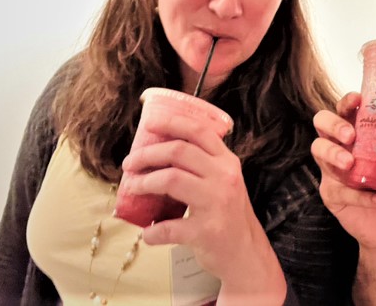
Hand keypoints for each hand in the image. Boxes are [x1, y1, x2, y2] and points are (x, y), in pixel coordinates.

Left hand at [120, 109, 284, 298]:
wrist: (246, 253)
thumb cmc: (228, 214)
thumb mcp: (224, 181)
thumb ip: (203, 165)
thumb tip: (158, 151)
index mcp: (227, 162)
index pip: (199, 132)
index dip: (172, 123)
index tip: (150, 123)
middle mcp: (225, 177)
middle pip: (178, 151)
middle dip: (147, 154)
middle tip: (129, 163)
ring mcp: (217, 203)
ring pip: (171, 180)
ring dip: (144, 183)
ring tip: (132, 188)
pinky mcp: (207, 231)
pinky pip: (169, 227)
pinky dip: (152, 231)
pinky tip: (148, 233)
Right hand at [311, 92, 375, 251]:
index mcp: (361, 134)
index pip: (347, 109)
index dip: (347, 101)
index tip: (357, 100)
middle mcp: (343, 146)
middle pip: (322, 122)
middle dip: (334, 124)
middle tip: (350, 135)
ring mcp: (333, 169)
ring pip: (318, 149)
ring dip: (333, 153)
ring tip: (350, 164)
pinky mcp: (330, 192)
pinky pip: (337, 187)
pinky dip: (358, 194)